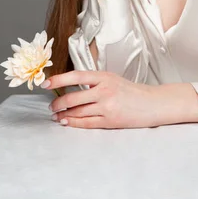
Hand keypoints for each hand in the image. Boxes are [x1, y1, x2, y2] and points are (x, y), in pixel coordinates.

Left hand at [44, 70, 158, 128]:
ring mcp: (107, 106)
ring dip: (63, 114)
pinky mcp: (110, 120)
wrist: (151, 103)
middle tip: (51, 106)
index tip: (46, 83)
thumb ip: (94, 82)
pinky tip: (66, 121)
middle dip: (58, 103)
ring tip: (56, 115)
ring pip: (77, 111)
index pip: (76, 76)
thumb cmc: (131, 91)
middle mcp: (104, 90)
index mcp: (104, 76)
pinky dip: (73, 123)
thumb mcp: (112, 79)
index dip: (59, 80)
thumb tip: (71, 87)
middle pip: (73, 97)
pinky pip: (86, 122)